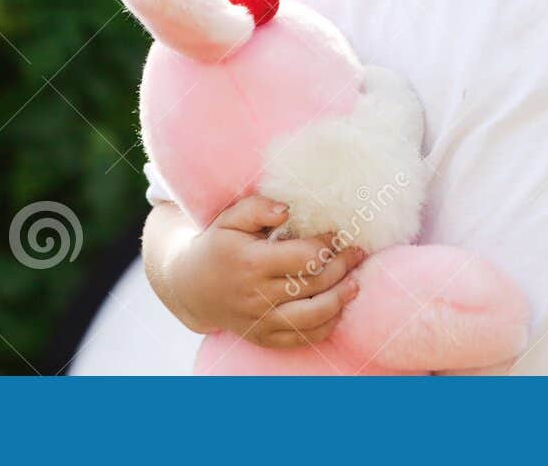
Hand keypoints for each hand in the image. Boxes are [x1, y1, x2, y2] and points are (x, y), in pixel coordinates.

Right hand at [143, 196, 365, 348]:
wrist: (191, 287)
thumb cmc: (219, 245)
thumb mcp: (230, 219)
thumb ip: (258, 208)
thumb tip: (286, 209)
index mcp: (251, 262)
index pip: (304, 256)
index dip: (328, 245)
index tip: (339, 234)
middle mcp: (256, 295)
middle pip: (313, 284)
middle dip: (341, 267)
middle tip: (357, 253)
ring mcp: (260, 320)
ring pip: (311, 316)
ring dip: (339, 300)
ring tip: (355, 283)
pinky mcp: (263, 337)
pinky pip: (300, 338)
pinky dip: (324, 327)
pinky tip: (337, 310)